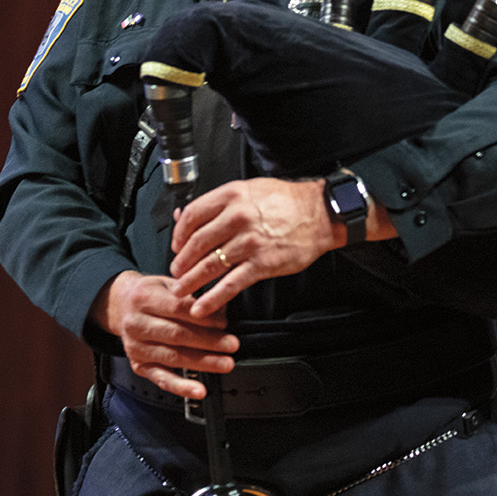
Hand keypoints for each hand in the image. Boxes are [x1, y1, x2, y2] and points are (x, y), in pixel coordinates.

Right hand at [89, 270, 237, 399]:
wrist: (120, 305)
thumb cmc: (150, 294)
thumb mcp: (169, 284)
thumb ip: (192, 295)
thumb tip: (221, 309)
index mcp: (144, 298)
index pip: (177, 308)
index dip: (202, 317)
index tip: (224, 323)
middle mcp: (136, 324)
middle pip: (177, 334)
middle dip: (208, 341)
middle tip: (231, 344)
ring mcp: (136, 347)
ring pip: (173, 357)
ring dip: (202, 362)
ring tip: (225, 364)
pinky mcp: (138, 365)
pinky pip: (161, 379)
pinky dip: (181, 387)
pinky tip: (198, 390)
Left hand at [169, 177, 336, 315]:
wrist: (320, 213)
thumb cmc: (287, 201)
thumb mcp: (250, 189)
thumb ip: (219, 202)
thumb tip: (186, 215)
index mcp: (232, 196)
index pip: (192, 216)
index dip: (179, 234)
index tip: (176, 245)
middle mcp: (238, 217)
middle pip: (196, 243)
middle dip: (181, 261)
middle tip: (176, 271)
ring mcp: (249, 242)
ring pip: (209, 265)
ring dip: (190, 281)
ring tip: (181, 290)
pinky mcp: (262, 263)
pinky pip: (230, 284)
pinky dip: (212, 298)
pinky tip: (202, 306)